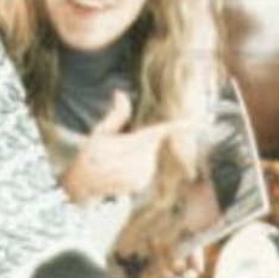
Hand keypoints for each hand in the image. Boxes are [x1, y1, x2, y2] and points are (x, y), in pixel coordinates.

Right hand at [61, 91, 193, 202]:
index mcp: (122, 146)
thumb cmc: (90, 155)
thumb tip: (120, 92)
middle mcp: (132, 163)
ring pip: (151, 153)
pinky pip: (149, 166)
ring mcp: (138, 176)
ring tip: (118, 162)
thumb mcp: (99, 132)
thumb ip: (116, 115)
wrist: (83, 185)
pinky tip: (122, 170)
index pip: (154, 133)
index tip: (195, 122)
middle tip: (117, 149)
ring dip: (140, 154)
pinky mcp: (141, 184)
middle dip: (141, 140)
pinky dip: (140, 165)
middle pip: (152, 142)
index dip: (176, 127)